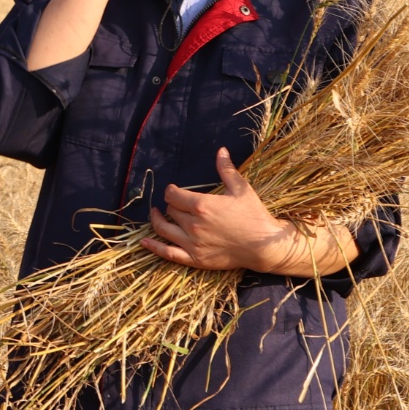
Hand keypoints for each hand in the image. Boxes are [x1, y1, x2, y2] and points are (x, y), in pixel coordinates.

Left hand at [142, 147, 354, 275]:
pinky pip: (168, 253)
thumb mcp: (241, 189)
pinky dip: (154, 247)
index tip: (173, 190)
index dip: (171, 191)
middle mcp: (193, 224)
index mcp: (202, 205)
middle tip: (176, 204)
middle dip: (171, 205)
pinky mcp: (195, 259)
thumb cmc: (254, 215)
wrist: (264, 245)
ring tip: (155, 214)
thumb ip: (226, 170)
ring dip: (157, 221)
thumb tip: (221, 150)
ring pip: (165, 229)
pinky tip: (144, 241)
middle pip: (170, 211)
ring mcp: (193, 243)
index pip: (173, 195)